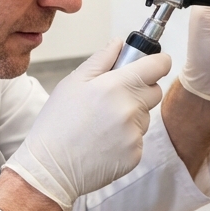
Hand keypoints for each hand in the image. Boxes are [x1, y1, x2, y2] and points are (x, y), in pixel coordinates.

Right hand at [4, 41, 170, 210]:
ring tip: (102, 123)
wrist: (50, 167)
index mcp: (116, 86)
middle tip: (113, 97)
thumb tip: (119, 43)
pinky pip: (138, 139)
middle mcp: (130, 109)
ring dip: (132, 116)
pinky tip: (104, 141)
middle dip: (140, 90)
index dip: (158, 62)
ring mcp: (134, 134)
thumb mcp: (73, 83)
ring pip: (145, 116)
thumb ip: (101, 60)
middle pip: (155, 91)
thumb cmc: (57, 123)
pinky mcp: (135, 155)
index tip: (152, 65)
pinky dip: (126, 139)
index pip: (159, 66)